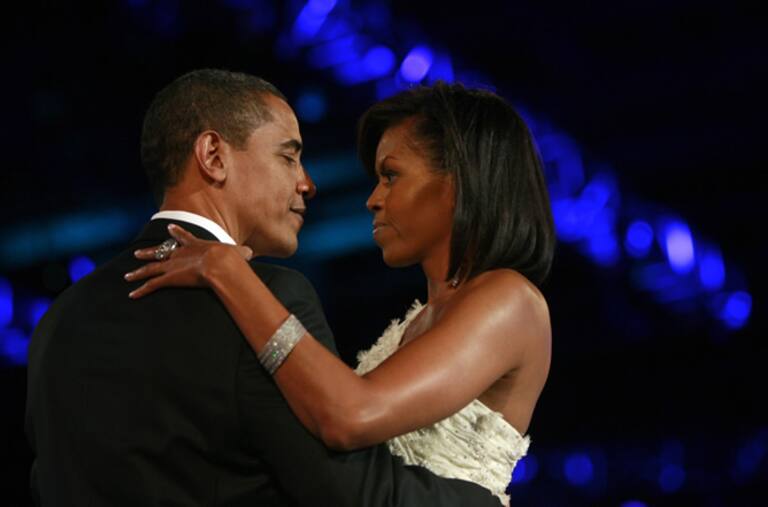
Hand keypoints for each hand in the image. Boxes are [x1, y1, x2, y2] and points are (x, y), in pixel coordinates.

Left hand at [125, 224, 252, 297]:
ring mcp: (173, 266)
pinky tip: (132, 294)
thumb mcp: (238, 252)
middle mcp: (180, 254)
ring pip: (151, 268)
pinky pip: (151, 284)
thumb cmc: (230, 258)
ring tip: (127, 276)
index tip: (170, 228)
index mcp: (196, 246)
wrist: (219, 263)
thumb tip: (250, 253)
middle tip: (137, 252)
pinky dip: (141, 289)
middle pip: (161, 252)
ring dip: (138, 272)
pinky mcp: (168, 278)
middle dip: (149, 253)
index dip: (176, 233)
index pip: (184, 237)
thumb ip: (241, 253)